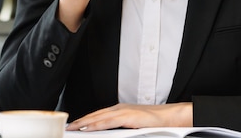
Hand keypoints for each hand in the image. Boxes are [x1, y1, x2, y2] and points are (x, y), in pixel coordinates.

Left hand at [65, 102, 192, 131]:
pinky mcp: (129, 116)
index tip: (74, 125)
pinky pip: (109, 121)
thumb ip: (121, 127)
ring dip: (84, 122)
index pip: (97, 115)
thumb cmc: (156, 122)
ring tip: (73, 128)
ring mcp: (124, 111)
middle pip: (95, 115)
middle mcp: (119, 108)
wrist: (172, 117)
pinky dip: (97, 125)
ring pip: (98, 117)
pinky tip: (88, 128)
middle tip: (68, 127)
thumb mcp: (134, 125)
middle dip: (80, 121)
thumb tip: (111, 133)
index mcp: (120, 110)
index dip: (84, 119)